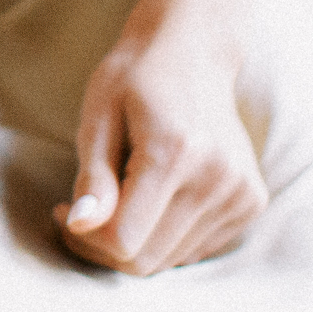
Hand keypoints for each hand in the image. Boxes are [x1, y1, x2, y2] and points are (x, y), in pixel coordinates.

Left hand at [54, 19, 266, 275]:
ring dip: (132, 244)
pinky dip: (161, 237)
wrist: (193, 52)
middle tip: (80, 212)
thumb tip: (79, 226)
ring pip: (169, 260)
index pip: (124, 239)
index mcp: (176, 152)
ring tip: (113, 201)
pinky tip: (146, 201)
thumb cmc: (133, 79)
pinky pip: (192, 249)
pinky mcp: (250, 203)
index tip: (62, 210)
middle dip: (102, 246)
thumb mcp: (97, 116)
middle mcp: (218, 179)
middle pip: (147, 258)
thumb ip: (92, 176)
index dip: (83, 236)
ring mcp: (241, 194)